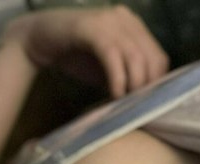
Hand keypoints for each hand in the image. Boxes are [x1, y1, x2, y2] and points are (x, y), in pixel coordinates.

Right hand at [5, 6, 169, 97]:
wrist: (40, 39)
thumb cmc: (77, 56)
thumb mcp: (109, 69)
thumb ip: (128, 77)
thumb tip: (146, 101)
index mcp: (134, 26)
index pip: (159, 58)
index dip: (157, 84)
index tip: (147, 104)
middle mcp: (126, 19)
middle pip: (152, 58)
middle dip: (147, 88)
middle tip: (136, 107)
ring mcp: (109, 21)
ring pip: (136, 57)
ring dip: (134, 85)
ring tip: (124, 103)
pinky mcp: (91, 28)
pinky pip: (112, 56)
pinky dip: (117, 78)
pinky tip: (114, 94)